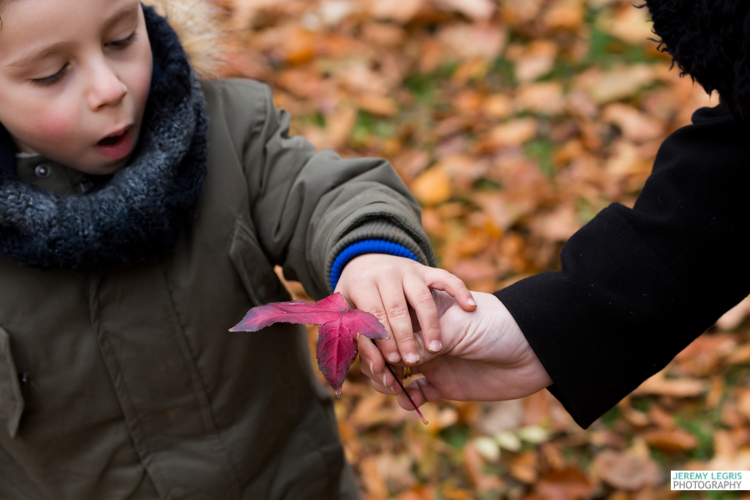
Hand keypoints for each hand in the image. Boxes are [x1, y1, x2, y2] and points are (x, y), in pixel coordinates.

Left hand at [334, 254, 475, 365]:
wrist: (364, 262)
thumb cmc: (356, 299)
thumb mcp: (346, 314)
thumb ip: (356, 340)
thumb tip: (372, 367)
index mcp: (360, 284)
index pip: (372, 315)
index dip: (382, 339)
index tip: (392, 362)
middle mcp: (385, 274)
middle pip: (396, 309)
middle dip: (405, 338)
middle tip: (413, 361)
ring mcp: (408, 271)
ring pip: (421, 297)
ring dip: (429, 324)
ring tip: (435, 348)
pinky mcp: (425, 269)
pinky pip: (446, 278)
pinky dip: (459, 290)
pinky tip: (469, 306)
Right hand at [358, 291, 551, 409]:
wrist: (536, 351)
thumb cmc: (497, 325)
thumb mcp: (456, 327)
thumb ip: (421, 339)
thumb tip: (387, 355)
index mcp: (423, 311)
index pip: (388, 319)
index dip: (376, 335)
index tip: (375, 349)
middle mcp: (423, 335)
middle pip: (386, 348)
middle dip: (377, 360)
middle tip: (383, 372)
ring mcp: (432, 361)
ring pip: (395, 372)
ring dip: (388, 381)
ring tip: (394, 387)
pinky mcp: (443, 385)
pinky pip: (415, 394)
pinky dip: (406, 399)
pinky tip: (408, 400)